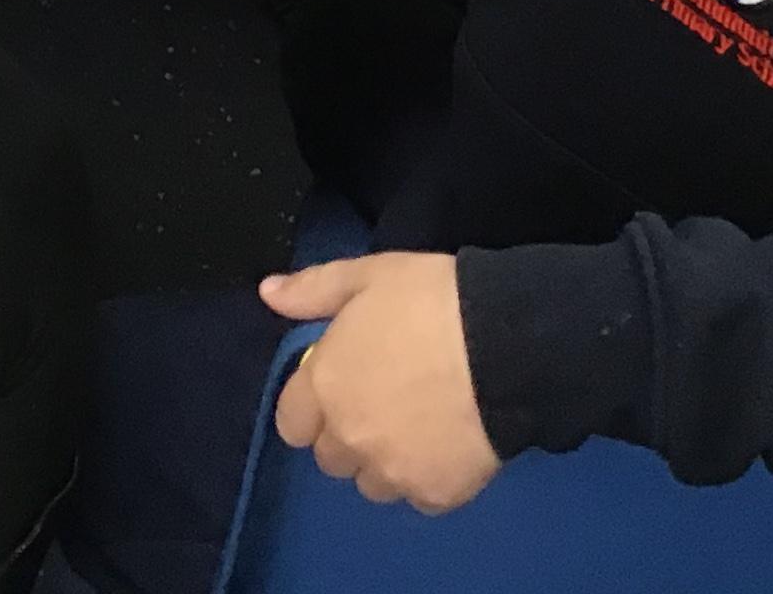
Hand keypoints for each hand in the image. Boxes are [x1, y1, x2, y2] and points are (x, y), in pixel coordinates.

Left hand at [264, 253, 503, 513]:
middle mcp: (350, 437)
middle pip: (330, 458)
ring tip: (418, 427)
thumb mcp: (367, 276)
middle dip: (348, 435)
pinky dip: (428, 478)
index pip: (291, 423)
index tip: (338, 390)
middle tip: (384, 403)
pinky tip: (448, 446)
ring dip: (384, 462)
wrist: (505, 345)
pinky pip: (419, 497)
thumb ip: (312, 290)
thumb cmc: (430, 301)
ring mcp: (393, 471)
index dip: (312, 408)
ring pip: (372, 483)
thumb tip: (267, 293)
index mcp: (325, 386)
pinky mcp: (436, 494)